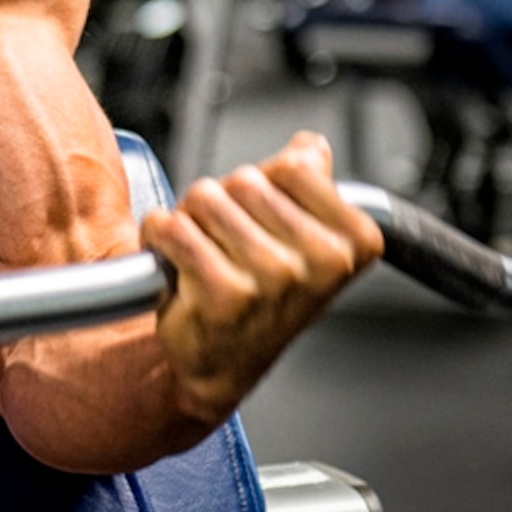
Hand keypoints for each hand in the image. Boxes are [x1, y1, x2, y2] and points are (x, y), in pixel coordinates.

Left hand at [139, 131, 382, 426]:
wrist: (223, 364)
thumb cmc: (261, 300)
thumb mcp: (302, 243)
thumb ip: (309, 188)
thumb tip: (313, 147)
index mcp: (353, 241)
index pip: (293, 166)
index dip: (263, 183)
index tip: (262, 220)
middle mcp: (321, 261)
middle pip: (243, 178)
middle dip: (221, 203)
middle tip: (226, 245)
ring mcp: (274, 278)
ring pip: (204, 198)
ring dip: (188, 220)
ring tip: (203, 256)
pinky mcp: (223, 294)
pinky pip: (171, 227)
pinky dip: (158, 236)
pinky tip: (175, 265)